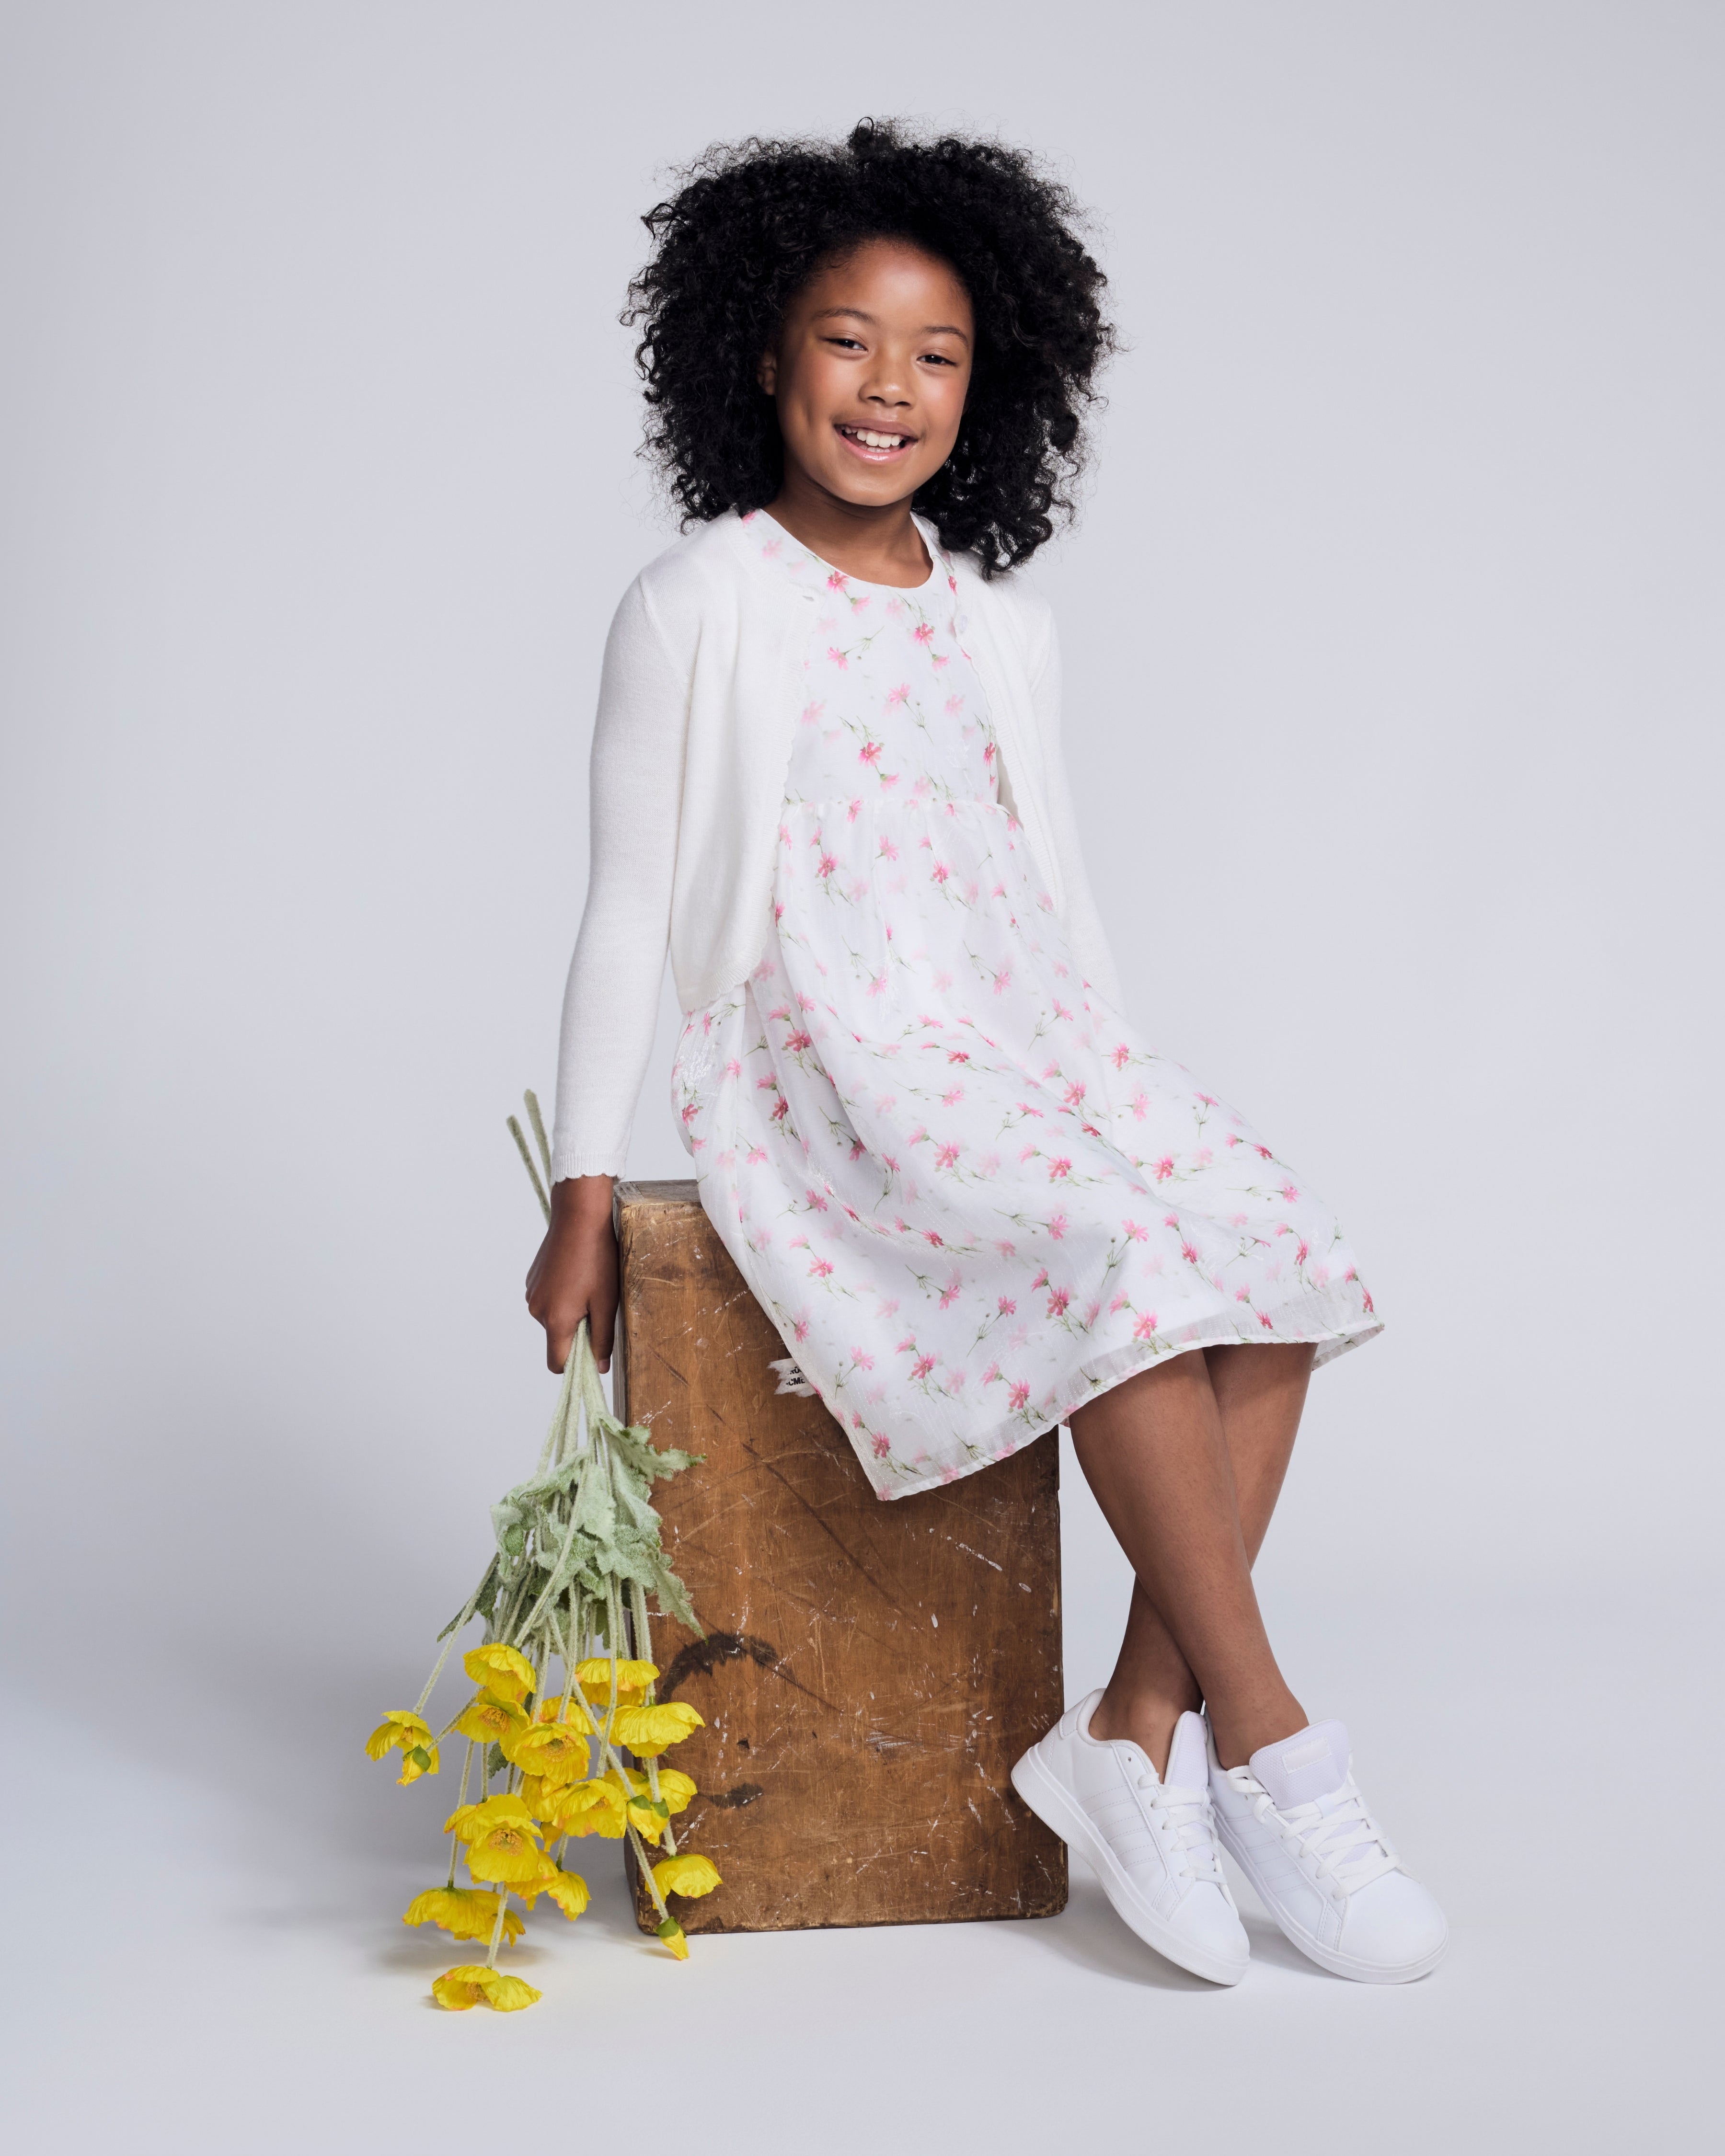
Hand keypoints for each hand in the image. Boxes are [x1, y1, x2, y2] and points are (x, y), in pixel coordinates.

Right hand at [525, 1175, 617, 1372]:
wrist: (579, 1217)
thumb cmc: (597, 1259)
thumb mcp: (607, 1301)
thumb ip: (603, 1338)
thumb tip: (600, 1367)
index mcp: (556, 1320)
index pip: (557, 1364)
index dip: (575, 1365)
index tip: (592, 1351)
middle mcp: (537, 1310)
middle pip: (556, 1339)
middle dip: (576, 1332)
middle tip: (597, 1305)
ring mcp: (532, 1293)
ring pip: (552, 1318)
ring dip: (569, 1312)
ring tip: (588, 1285)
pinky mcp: (532, 1279)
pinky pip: (547, 1299)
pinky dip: (561, 1296)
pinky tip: (576, 1274)